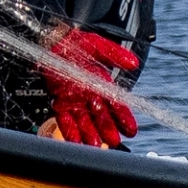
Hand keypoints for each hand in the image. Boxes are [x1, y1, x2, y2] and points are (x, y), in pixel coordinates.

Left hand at [43, 26, 139, 147]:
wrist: (52, 41)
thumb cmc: (77, 44)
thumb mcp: (98, 45)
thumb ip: (115, 54)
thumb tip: (134, 63)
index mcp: (102, 84)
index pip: (116, 104)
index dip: (124, 117)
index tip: (131, 130)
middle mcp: (89, 95)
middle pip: (101, 116)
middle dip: (107, 129)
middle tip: (114, 141)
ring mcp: (75, 101)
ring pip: (84, 121)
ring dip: (90, 134)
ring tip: (97, 146)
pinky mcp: (60, 102)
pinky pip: (65, 119)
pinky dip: (70, 131)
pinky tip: (76, 141)